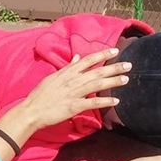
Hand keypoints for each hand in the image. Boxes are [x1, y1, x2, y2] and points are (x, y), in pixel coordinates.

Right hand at [4, 48, 130, 137]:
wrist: (31, 110)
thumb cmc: (40, 95)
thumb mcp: (52, 77)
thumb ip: (67, 68)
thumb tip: (77, 58)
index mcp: (67, 73)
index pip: (87, 60)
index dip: (101, 54)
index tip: (114, 50)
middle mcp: (72, 81)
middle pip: (96, 71)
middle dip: (113, 67)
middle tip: (128, 65)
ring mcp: (73, 93)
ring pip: (96, 85)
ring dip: (112, 81)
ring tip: (126, 79)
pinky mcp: (74, 106)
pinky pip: (92, 103)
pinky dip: (104, 102)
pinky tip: (116, 101)